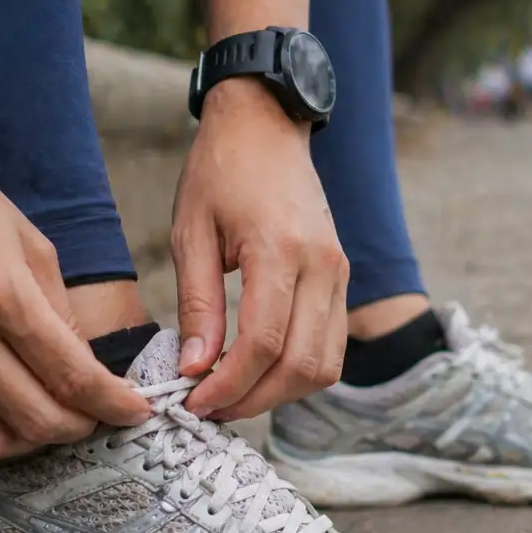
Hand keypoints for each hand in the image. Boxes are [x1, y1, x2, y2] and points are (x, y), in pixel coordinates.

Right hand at [0, 135, 152, 458]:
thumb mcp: (30, 240)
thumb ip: (61, 310)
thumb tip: (86, 366)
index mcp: (1, 294)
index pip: (71, 375)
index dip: (113, 404)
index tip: (137, 411)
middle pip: (37, 418)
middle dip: (83, 427)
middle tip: (103, 414)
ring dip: (37, 442)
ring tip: (59, 417)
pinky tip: (15, 413)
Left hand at [171, 78, 348, 420]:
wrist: (266, 125)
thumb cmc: (220, 171)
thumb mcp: (190, 232)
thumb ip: (196, 304)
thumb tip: (194, 368)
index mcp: (280, 250)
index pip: (263, 343)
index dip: (228, 385)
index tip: (193, 402)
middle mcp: (322, 266)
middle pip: (300, 366)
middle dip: (253, 400)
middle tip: (208, 407)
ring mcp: (339, 273)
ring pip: (324, 365)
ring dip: (279, 393)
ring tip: (231, 394)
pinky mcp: (341, 278)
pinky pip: (330, 345)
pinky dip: (298, 371)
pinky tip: (258, 370)